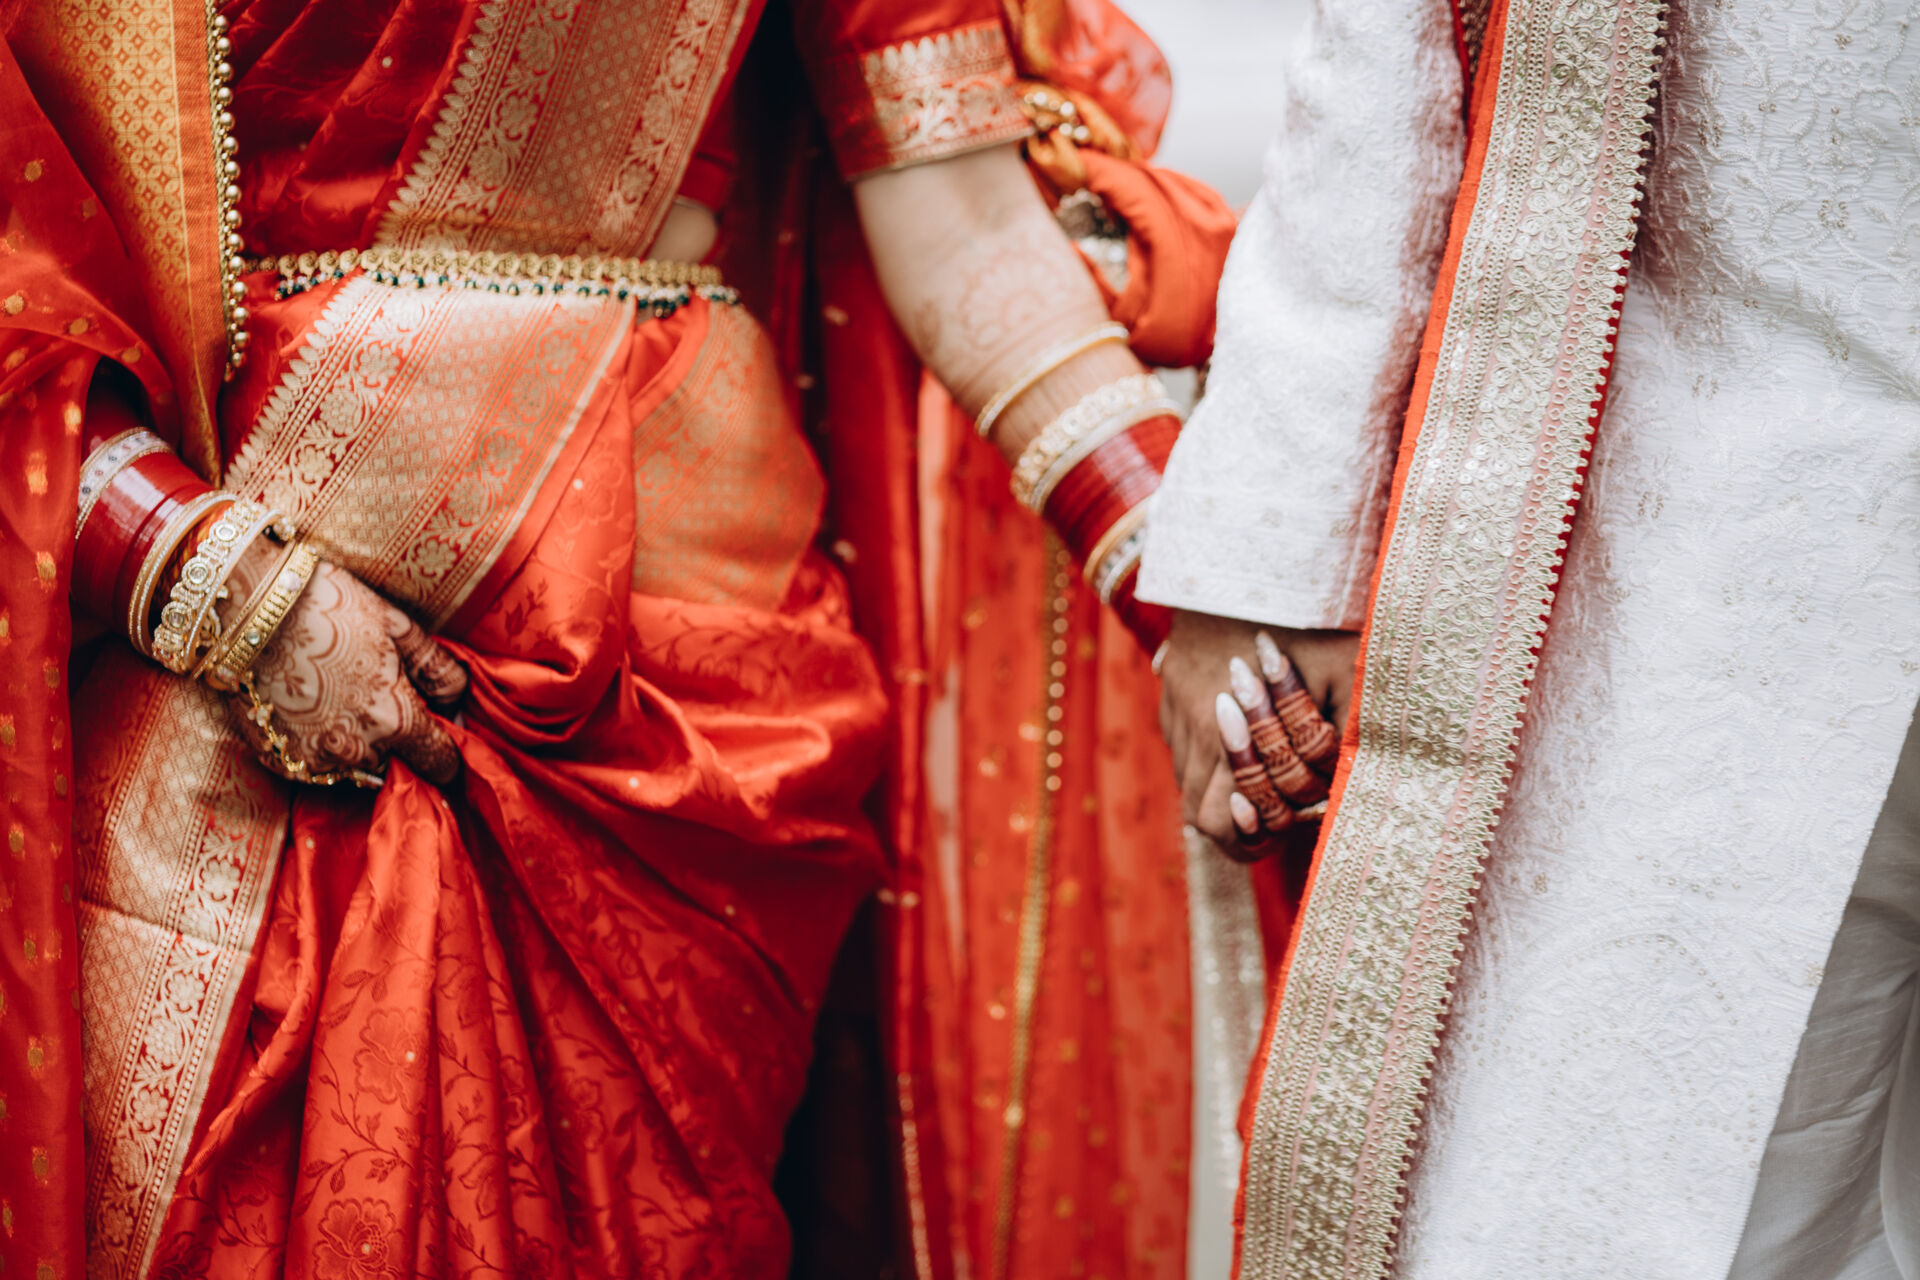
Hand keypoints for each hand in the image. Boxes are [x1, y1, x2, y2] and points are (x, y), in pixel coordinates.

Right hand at [224, 548, 467, 785]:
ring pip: (354, 766)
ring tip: (338, 697)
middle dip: (395, 738)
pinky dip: (318, 745)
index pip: (439, 760)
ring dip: (358, 744)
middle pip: (394, 761)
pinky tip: (308, 707)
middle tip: (376, 696)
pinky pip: (313, 764)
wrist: (244, 605)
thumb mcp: (396, 626)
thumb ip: (436, 668)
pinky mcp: (276, 756)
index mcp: (394, 718)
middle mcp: (356, 749)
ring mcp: (312, 757)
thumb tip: (458, 699)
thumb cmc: (328, 604)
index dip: (447, 752)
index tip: (443, 740)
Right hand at [1157, 609, 1357, 858]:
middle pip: (1196, 807)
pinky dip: (1202, 749)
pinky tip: (1234, 730)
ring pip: (1183, 772)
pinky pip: (1177, 734)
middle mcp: (1191, 726)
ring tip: (1257, 773)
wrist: (1251, 551)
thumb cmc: (1304, 614)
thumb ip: (1333, 740)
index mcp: (1227, 735)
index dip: (1245, 839)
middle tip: (1271, 813)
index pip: (1218, 822)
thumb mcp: (1339, 678)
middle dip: (1232, 821)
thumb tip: (1337, 791)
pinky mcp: (1168, 676)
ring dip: (1216, 784)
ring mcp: (1174, 701)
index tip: (1274, 827)